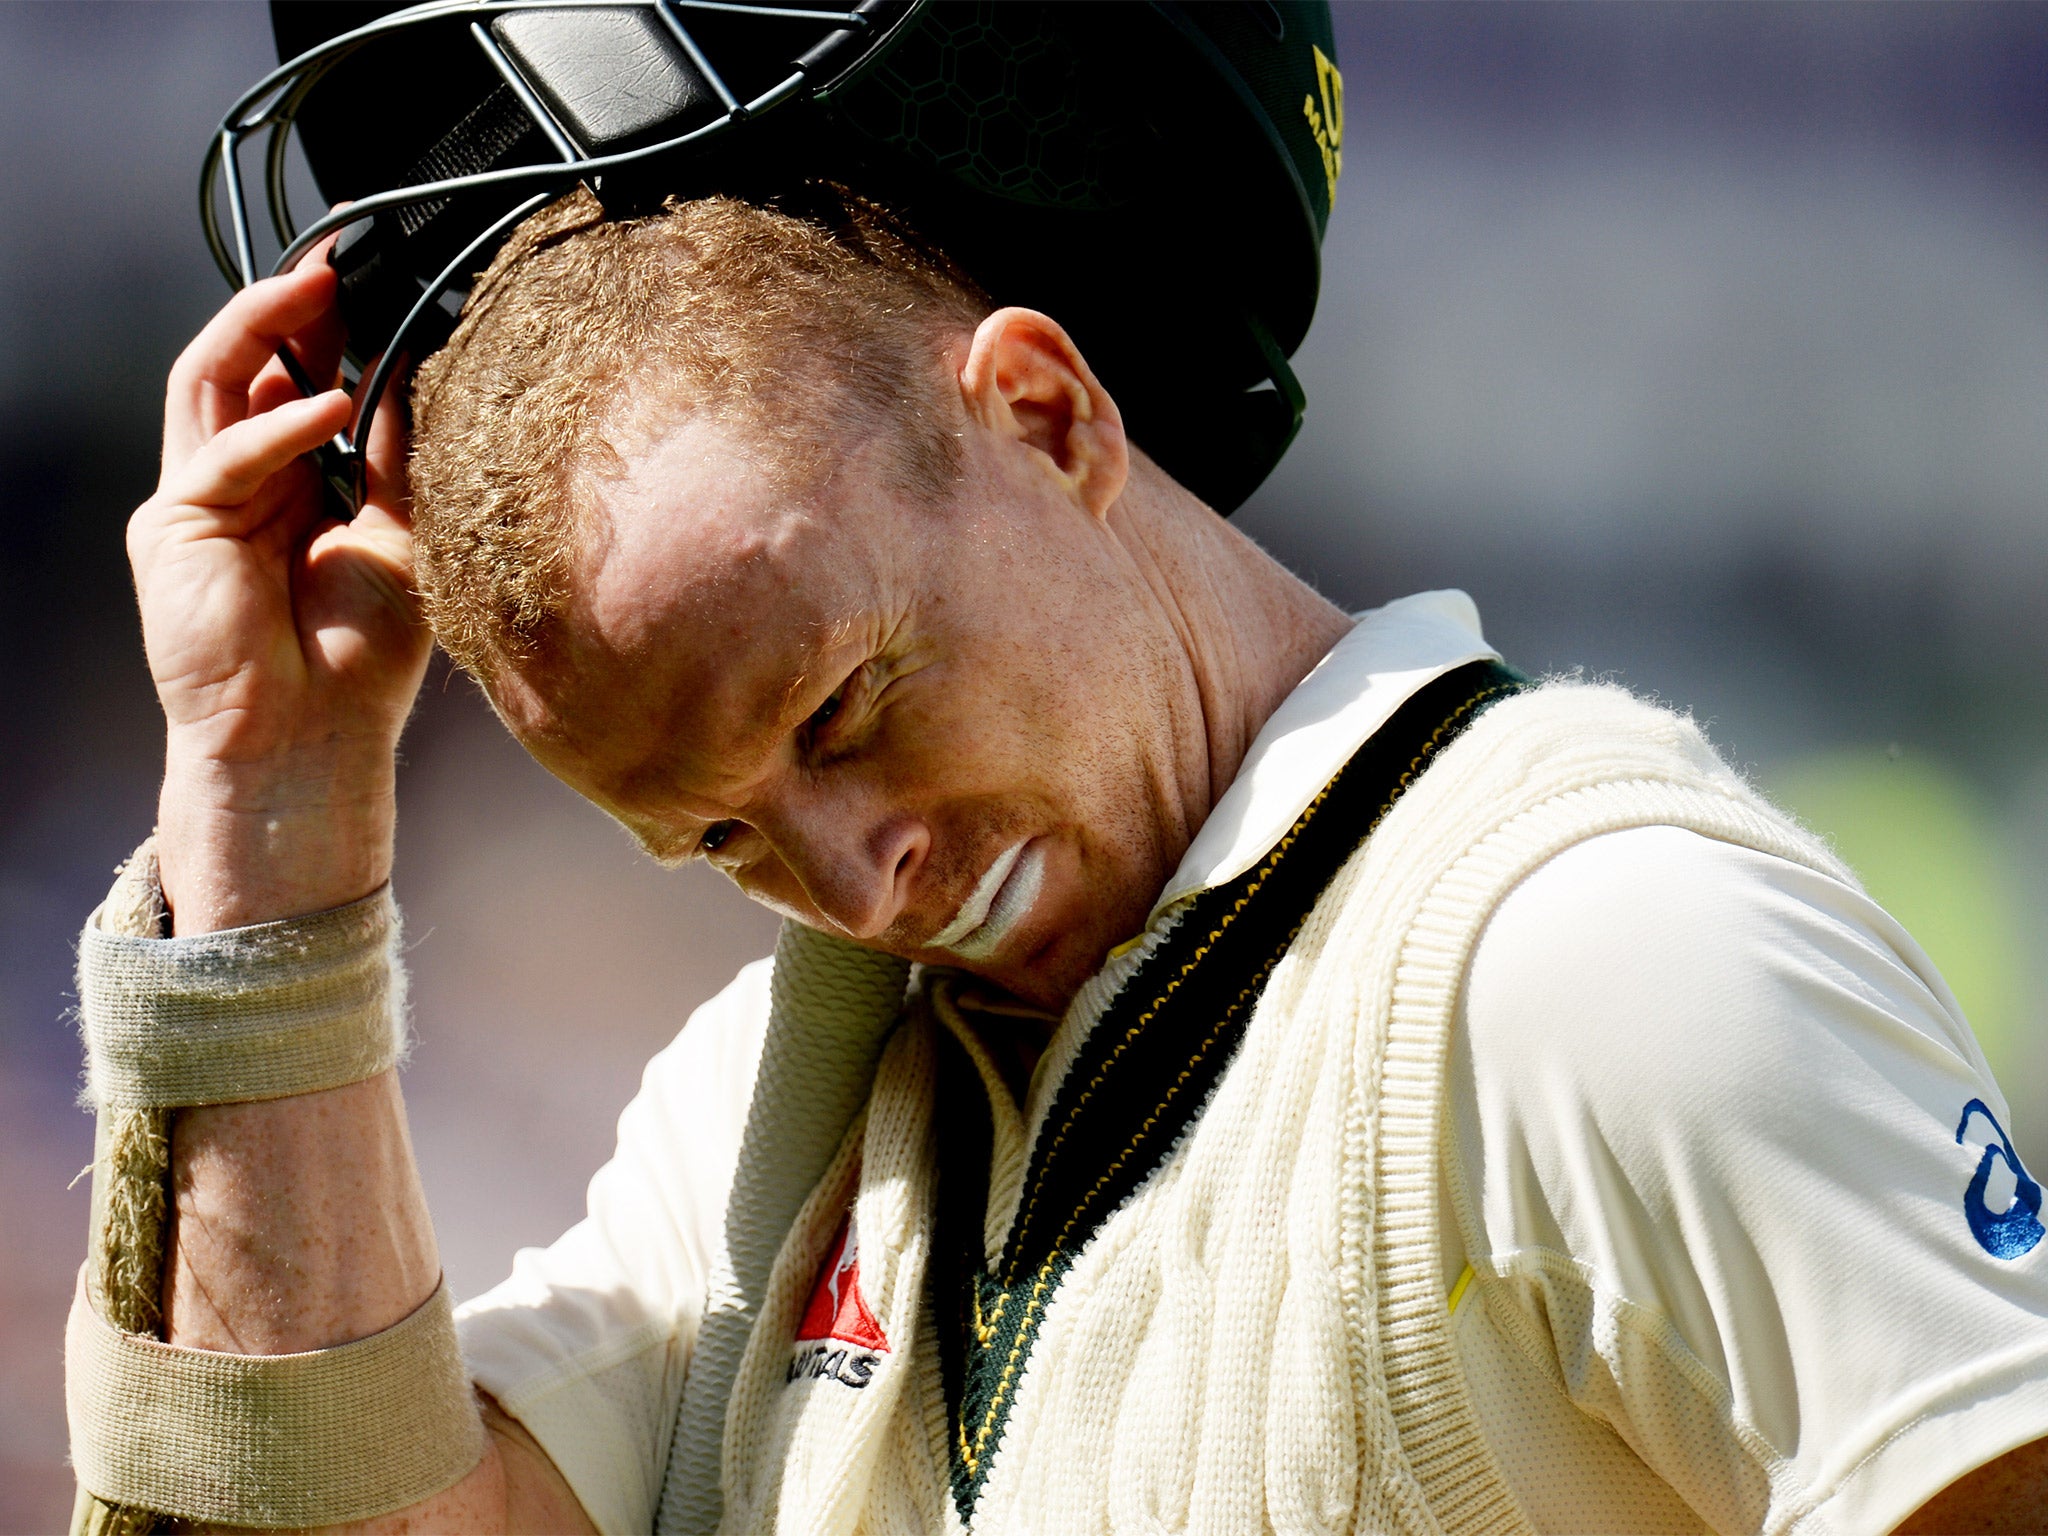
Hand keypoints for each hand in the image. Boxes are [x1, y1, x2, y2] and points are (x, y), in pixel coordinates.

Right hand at [130, 256, 431, 931]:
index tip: (373, 278)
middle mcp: (236, 484)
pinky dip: (276, 426)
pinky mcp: (174, 527)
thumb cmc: (356, 660)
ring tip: (318, 288)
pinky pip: (223, 456)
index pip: (292, 381)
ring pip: (212, 386)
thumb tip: (419, 376)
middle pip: (245, 367)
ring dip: (261, 331)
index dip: (323, 327)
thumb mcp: (398, 538)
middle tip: (337, 259)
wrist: (311, 742)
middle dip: (285, 308)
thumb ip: (394, 461)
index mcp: (288, 487)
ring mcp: (197, 502)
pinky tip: (328, 401)